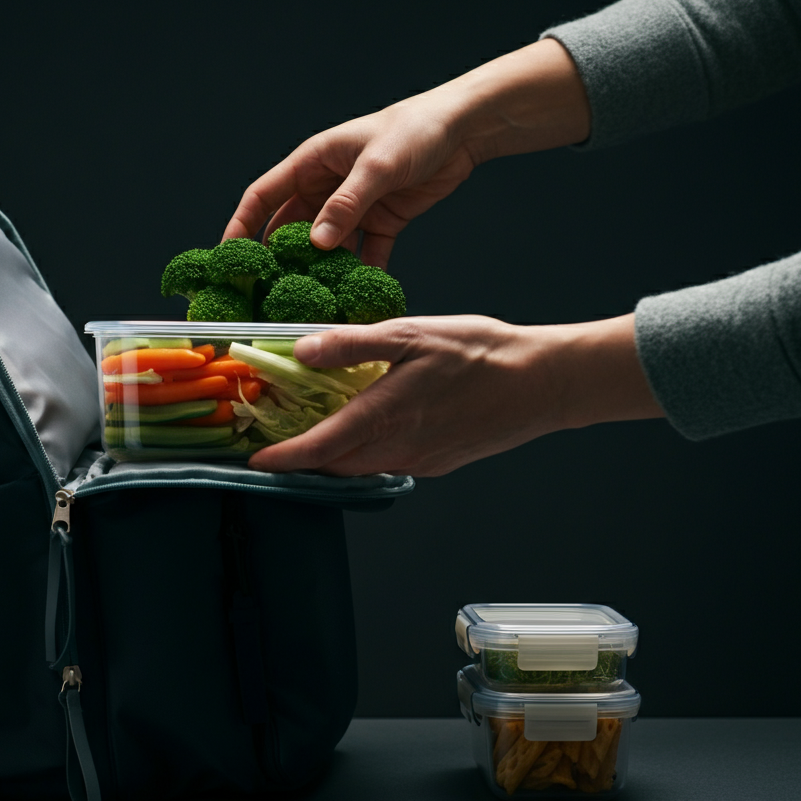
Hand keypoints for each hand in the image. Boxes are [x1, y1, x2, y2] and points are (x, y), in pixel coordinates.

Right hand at [224, 39, 590, 267]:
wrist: (463, 130)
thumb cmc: (414, 131)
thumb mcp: (376, 166)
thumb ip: (346, 205)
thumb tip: (315, 244)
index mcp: (312, 163)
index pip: (263, 197)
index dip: (241, 226)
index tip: (228, 258)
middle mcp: (326, 186)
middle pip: (290, 228)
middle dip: (277, 260)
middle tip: (264, 293)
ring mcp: (353, 207)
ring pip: (326, 247)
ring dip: (318, 273)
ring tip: (308, 305)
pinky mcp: (381, 221)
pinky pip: (364, 254)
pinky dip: (360, 275)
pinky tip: (357, 300)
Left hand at [246, 313, 663, 476]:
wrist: (544, 383)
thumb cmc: (482, 353)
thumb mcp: (413, 333)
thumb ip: (353, 344)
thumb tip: (303, 350)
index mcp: (385, 416)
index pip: (319, 449)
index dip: (283, 459)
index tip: (256, 462)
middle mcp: (399, 448)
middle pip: (335, 466)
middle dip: (302, 460)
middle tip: (277, 439)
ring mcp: (421, 460)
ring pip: (362, 468)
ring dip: (333, 457)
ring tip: (316, 431)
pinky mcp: (439, 462)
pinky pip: (390, 463)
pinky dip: (366, 452)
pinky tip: (369, 426)